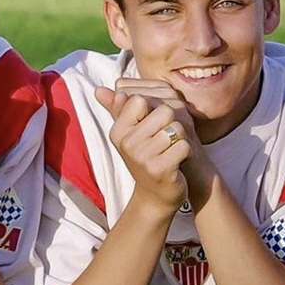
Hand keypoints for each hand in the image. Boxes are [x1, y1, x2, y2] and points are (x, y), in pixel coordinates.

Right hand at [95, 83, 188, 213]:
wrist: (156, 195)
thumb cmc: (146, 157)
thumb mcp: (130, 132)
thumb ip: (118, 108)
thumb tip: (99, 89)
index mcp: (118, 130)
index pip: (140, 99)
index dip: (154, 108)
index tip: (152, 125)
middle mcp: (127, 142)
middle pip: (164, 110)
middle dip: (171, 123)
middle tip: (164, 141)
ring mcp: (142, 156)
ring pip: (176, 127)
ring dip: (179, 138)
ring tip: (169, 151)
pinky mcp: (159, 169)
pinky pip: (183, 145)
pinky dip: (185, 152)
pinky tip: (176, 162)